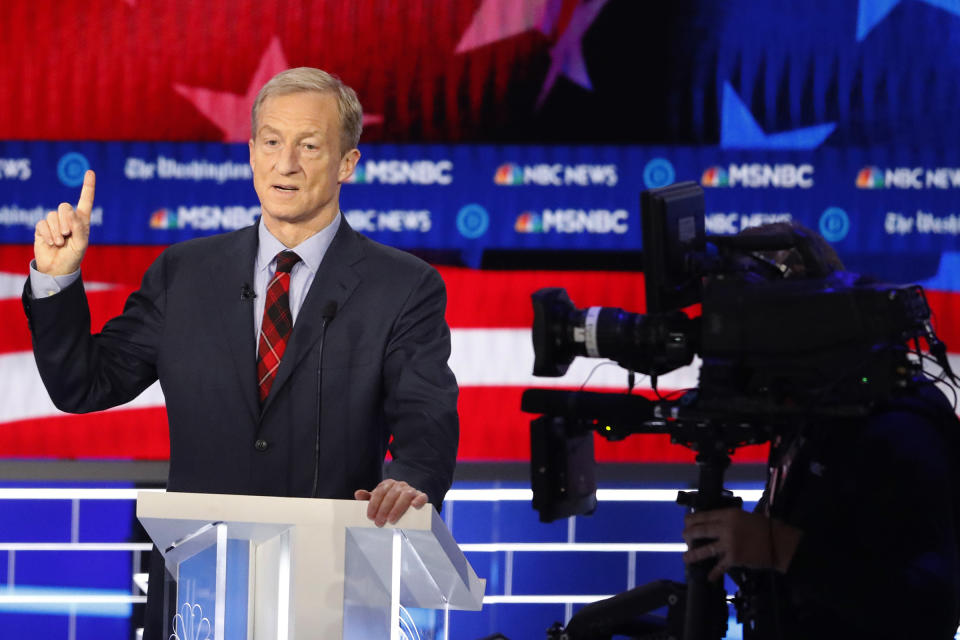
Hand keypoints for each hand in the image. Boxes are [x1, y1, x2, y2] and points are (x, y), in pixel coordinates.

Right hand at [34, 170, 94, 275]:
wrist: (58, 268)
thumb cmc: (73, 256)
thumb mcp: (81, 244)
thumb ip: (78, 227)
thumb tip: (70, 211)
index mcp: (82, 220)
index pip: (85, 200)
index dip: (88, 186)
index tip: (90, 172)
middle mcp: (68, 219)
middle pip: (64, 206)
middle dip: (65, 220)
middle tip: (67, 234)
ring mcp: (54, 223)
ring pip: (52, 216)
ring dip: (56, 231)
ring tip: (60, 243)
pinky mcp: (42, 228)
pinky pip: (42, 224)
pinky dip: (47, 234)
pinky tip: (51, 243)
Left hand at [354, 479, 428, 526]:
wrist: (407, 503)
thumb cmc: (389, 503)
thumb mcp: (378, 500)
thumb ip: (368, 498)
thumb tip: (358, 494)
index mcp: (388, 484)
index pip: (380, 491)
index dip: (374, 504)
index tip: (370, 516)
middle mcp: (400, 485)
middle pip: (391, 494)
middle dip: (384, 509)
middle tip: (379, 523)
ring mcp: (411, 490)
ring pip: (405, 495)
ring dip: (397, 508)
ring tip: (391, 520)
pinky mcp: (420, 496)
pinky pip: (422, 496)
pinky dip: (419, 500)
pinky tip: (414, 506)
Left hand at [682, 508, 801, 580]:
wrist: (780, 543)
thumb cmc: (765, 528)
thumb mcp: (744, 516)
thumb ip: (728, 519)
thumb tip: (712, 524)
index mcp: (729, 515)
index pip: (704, 515)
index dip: (692, 520)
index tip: (686, 522)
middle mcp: (726, 528)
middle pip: (700, 530)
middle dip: (689, 535)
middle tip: (685, 538)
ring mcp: (729, 544)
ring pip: (705, 549)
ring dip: (694, 554)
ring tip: (686, 557)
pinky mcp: (734, 558)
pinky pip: (720, 566)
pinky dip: (714, 573)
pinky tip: (709, 577)